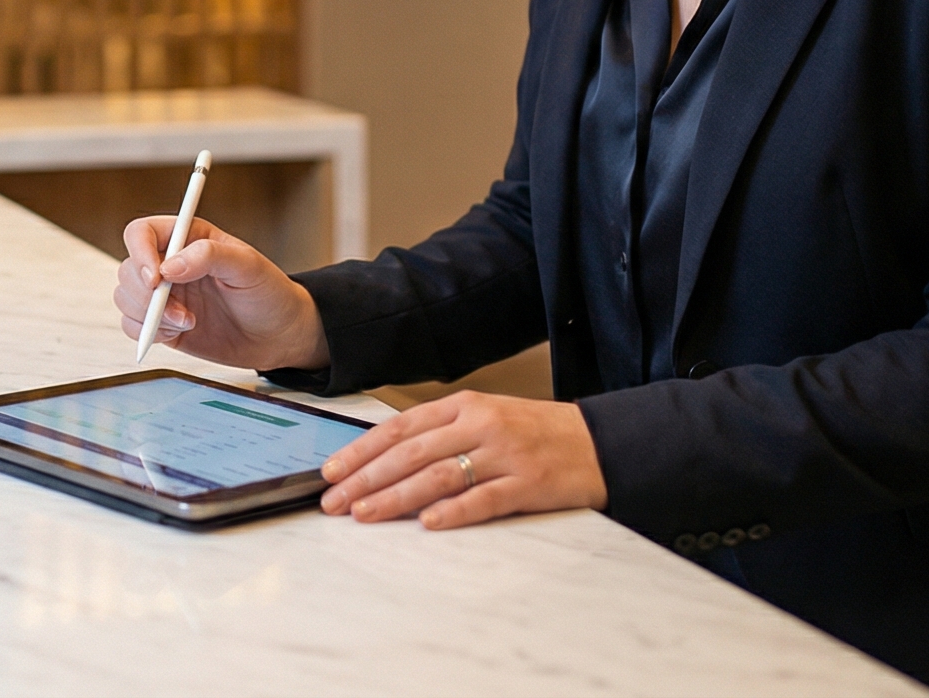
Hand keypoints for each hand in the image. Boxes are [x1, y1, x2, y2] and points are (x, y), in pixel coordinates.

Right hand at [115, 215, 329, 372]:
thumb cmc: (268, 294)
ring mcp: (165, 295)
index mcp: (188, 238)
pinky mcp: (163, 324)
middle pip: (128, 269)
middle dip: (146, 293)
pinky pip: (132, 325)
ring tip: (189, 322)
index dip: (140, 252)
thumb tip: (170, 266)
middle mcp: (170, 264)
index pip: (142, 233)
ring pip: (125, 298)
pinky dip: (148, 332)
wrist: (278, 335)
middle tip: (178, 309)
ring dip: (150, 315)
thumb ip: (210, 256)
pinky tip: (178, 332)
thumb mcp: (248, 267)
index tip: (157, 277)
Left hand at [318, 390, 606, 529]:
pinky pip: (484, 499)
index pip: (401, 428)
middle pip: (411, 452)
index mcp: (465, 405)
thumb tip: (383, 459)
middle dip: (366, 478)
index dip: (362, 450)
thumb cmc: (534, 433)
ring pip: (438, 475)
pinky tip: (427, 523)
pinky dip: (453, 511)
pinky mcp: (528, 484)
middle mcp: (481, 425)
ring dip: (396, 497)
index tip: (331, 472)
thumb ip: (440, 433)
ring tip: (365, 515)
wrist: (597, 442)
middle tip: (335, 502)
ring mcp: (505, 454)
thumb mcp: (485, 418)